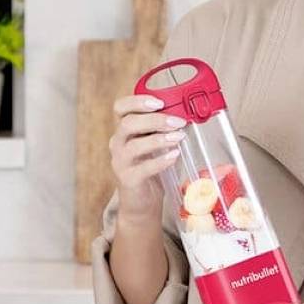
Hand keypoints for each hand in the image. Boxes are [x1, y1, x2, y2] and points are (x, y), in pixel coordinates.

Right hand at [108, 94, 187, 222]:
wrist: (141, 202)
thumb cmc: (149, 168)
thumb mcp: (154, 145)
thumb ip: (162, 130)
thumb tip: (186, 115)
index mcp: (124, 130)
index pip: (120, 108)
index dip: (137, 101)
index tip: (159, 102)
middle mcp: (118, 143)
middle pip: (128, 123)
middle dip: (155, 120)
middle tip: (178, 121)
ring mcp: (121, 162)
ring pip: (134, 145)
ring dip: (160, 139)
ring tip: (179, 137)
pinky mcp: (128, 180)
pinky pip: (143, 168)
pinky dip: (160, 161)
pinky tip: (174, 156)